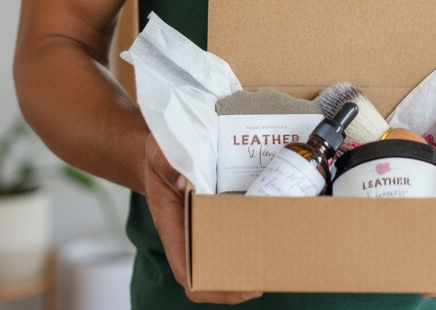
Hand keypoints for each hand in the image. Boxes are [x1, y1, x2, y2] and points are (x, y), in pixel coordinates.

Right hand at [143, 134, 263, 304]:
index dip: (209, 286)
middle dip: (238, 279)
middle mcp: (190, 228)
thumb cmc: (160, 154)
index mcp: (171, 224)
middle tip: (267, 276)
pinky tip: (274, 220)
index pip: (185, 269)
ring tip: (276, 255)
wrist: (166, 146)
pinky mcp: (221, 206)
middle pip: (212, 268)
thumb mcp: (158, 151)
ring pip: (228, 248)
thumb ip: (167, 162)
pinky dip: (254, 226)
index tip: (239, 288)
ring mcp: (207, 219)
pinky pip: (236, 223)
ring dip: (250, 255)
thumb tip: (184, 180)